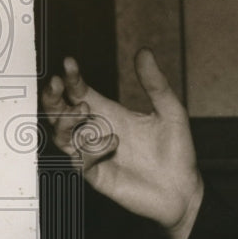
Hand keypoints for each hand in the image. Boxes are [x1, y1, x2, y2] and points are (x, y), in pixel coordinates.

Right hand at [40, 48, 203, 238]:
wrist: (183, 188)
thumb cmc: (177, 151)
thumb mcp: (170, 111)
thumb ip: (155, 83)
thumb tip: (144, 50)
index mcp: (112, 114)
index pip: (81, 93)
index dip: (72, 78)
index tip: (68, 63)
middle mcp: (98, 132)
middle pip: (62, 113)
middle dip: (54, 99)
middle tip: (55, 86)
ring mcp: (95, 155)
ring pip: (63, 136)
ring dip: (67, 122)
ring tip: (83, 109)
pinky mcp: (98, 175)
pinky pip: (82, 161)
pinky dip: (92, 149)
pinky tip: (113, 144)